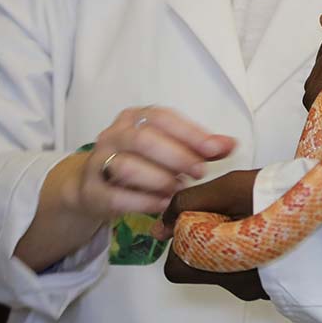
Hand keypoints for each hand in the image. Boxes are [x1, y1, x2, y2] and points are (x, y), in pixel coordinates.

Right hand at [83, 105, 235, 218]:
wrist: (93, 185)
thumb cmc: (141, 163)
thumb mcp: (168, 149)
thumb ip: (199, 146)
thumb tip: (230, 144)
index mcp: (135, 118)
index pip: (162, 118)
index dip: (191, 133)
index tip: (216, 149)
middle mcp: (114, 135)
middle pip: (144, 140)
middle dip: (177, 156)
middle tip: (200, 172)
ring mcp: (98, 162)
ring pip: (127, 166)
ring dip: (159, 179)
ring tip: (179, 190)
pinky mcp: (90, 191)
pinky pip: (116, 196)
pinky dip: (143, 202)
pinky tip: (163, 205)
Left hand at [157, 169, 265, 299]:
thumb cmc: (285, 197)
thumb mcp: (231, 187)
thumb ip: (188, 203)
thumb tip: (158, 226)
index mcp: (224, 267)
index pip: (175, 268)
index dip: (182, 240)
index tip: (203, 217)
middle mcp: (240, 286)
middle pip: (201, 266)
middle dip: (207, 239)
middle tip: (231, 212)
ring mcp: (261, 288)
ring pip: (226, 266)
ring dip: (230, 242)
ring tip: (255, 216)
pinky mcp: (278, 284)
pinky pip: (250, 268)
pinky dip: (250, 249)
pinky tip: (268, 228)